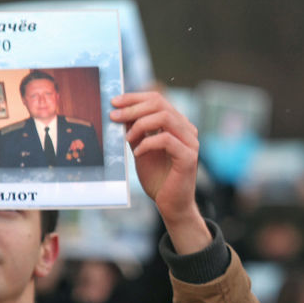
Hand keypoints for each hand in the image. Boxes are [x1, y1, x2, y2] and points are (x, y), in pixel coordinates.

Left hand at [109, 91, 210, 252]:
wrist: (170, 204)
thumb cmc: (157, 178)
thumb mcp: (140, 148)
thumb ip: (135, 131)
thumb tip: (120, 110)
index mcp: (177, 124)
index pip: (157, 100)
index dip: (134, 98)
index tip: (114, 102)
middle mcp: (187, 129)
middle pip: (160, 104)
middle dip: (133, 108)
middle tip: (113, 116)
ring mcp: (190, 142)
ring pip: (164, 117)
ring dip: (140, 125)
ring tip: (127, 138)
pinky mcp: (189, 157)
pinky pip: (166, 139)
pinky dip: (147, 143)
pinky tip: (138, 153)